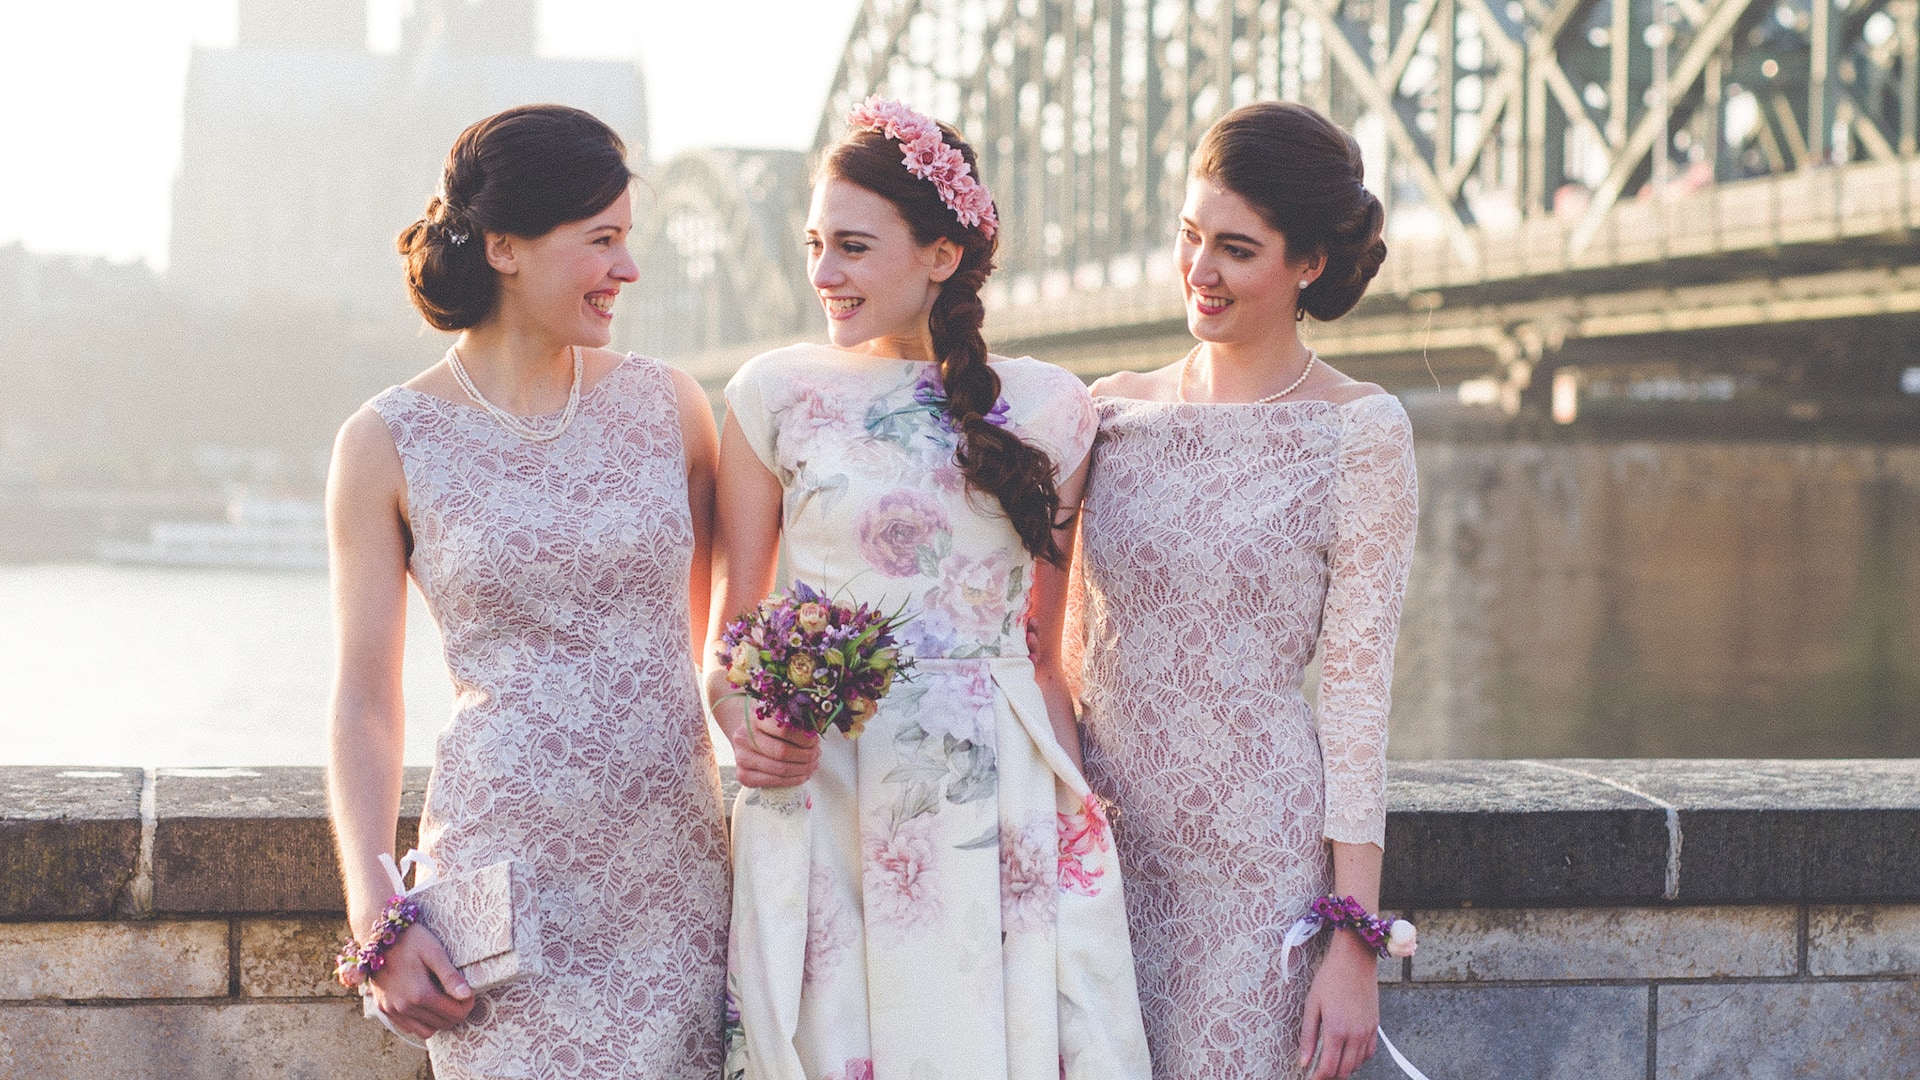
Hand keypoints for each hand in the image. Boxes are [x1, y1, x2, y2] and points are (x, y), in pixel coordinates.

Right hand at [367, 923, 474, 1039]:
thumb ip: (450, 976)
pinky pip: (408, 1027)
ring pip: (425, 1031)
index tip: (469, 992)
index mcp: (420, 994)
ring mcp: (392, 1010)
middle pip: (442, 1024)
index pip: (454, 1014)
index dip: (467, 1004)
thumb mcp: (434, 952)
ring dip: (438, 1019)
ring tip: (441, 1000)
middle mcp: (404, 1007)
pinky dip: (420, 1021)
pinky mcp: (383, 1009)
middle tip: (457, 995)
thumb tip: (466, 995)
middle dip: (455, 1011)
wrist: (377, 934)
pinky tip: (424, 1004)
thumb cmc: (410, 940)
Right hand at [728, 706, 820, 787]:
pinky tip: (803, 775)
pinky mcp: (743, 776)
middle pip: (782, 752)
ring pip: (780, 769)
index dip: (804, 738)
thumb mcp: (778, 717)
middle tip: (817, 754)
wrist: (745, 737)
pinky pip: (774, 781)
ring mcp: (741, 758)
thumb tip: (820, 726)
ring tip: (813, 764)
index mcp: (753, 718)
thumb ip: (797, 721)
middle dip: (806, 755)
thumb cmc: (766, 727)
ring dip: (803, 769)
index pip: (784, 730)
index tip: (815, 740)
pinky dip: (793, 780)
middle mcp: (743, 737)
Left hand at [1299, 929, 1379, 1078]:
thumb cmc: (1329, 979)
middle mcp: (1355, 1035)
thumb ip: (1308, 1036)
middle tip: (1318, 1073)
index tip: (1310, 1078)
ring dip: (1344, 1069)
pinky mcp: (1375, 1025)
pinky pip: (1369, 1053)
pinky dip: (1358, 1060)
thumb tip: (1304, 1061)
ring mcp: (1367, 1031)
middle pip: (1344, 1070)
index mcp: (1337, 1030)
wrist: (1354, 960)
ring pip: (1358, 1064)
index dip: (1318, 1078)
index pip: (1329, 1068)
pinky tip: (1348, 1055)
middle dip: (1330, 1076)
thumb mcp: (1312, 1005)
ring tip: (1330, 1064)